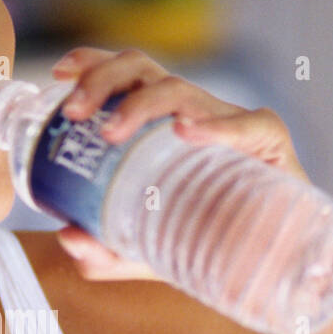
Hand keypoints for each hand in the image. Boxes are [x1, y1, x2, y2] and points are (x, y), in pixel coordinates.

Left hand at [49, 46, 308, 280]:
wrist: (274, 270)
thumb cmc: (207, 244)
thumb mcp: (145, 253)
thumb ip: (106, 252)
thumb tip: (69, 239)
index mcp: (163, 127)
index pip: (128, 75)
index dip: (94, 63)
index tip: (58, 71)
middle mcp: (193, 115)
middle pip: (143, 70)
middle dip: (103, 79)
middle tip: (74, 113)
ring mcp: (231, 126)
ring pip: (182, 90)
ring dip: (141, 103)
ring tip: (112, 131)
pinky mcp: (270, 145)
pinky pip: (248, 124)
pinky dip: (216, 127)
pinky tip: (187, 132)